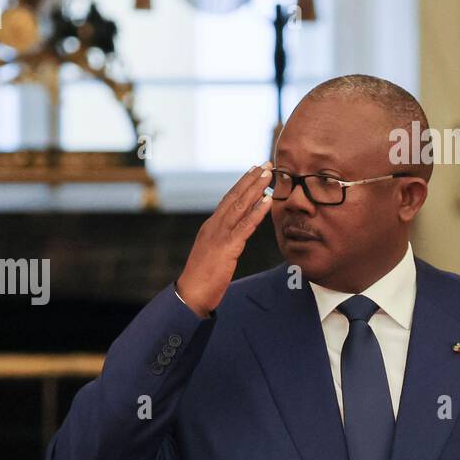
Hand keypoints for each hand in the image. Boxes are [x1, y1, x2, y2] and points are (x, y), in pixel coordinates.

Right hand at [175, 161, 273, 316]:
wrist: (191, 294)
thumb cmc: (202, 279)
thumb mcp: (212, 254)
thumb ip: (222, 242)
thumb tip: (234, 235)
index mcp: (210, 227)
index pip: (227, 200)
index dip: (241, 184)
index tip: (253, 171)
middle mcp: (214, 227)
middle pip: (234, 197)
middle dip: (251, 180)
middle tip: (266, 164)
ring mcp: (219, 236)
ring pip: (240, 207)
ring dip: (256, 189)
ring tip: (269, 174)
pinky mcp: (227, 248)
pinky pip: (245, 226)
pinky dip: (257, 212)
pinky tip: (268, 201)